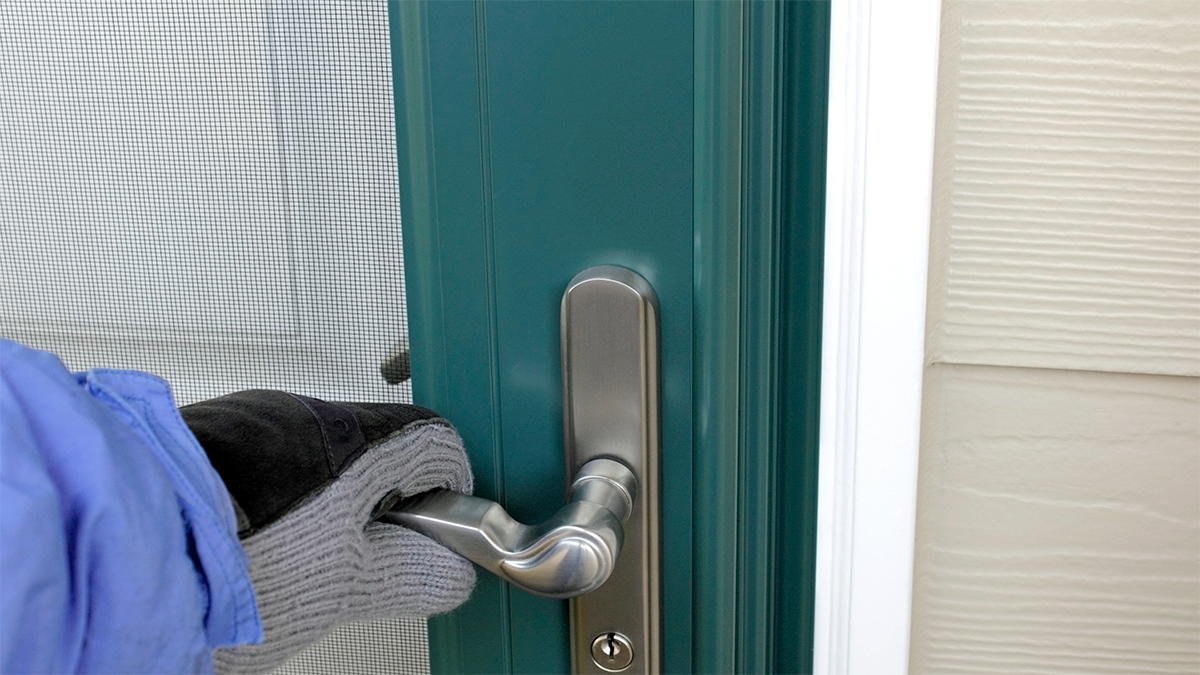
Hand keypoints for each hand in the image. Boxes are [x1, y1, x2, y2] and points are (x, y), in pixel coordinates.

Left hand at [180, 390, 474, 673]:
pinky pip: (264, 461)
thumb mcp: (348, 588)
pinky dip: (275, 499)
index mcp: (357, 440)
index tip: (442, 527)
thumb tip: (449, 569)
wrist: (119, 548)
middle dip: (383, 504)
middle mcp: (306, 413)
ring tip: (300, 562)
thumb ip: (415, 571)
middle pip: (376, 448)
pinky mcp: (204, 435)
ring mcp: (249, 418)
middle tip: (370, 561)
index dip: (450, 489)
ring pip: (318, 456)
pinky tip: (254, 545)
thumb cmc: (232, 565)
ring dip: (326, 503)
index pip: (438, 440)